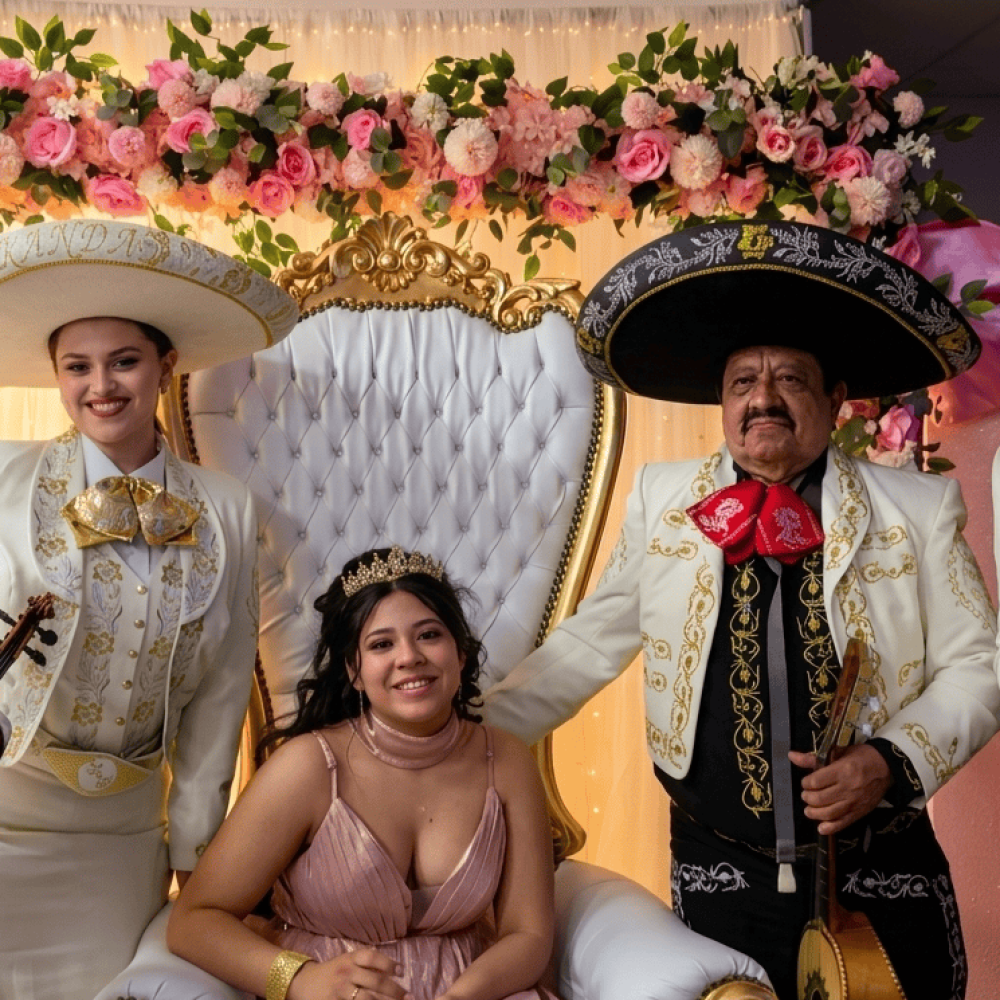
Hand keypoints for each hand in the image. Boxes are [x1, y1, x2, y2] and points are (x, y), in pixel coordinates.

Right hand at [288, 949, 408, 999]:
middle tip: (408, 996)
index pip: (372, 957)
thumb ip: (365, 961)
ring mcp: (340, 991)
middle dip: (394, 990)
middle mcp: (346, 972)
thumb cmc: (331, 972)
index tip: (401, 971)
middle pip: (375, 981)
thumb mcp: (346, 960)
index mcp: (350, 958)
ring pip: (368, 999)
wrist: (302, 984)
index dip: (389, 963)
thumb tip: (392, 967)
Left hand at [789, 744, 891, 834]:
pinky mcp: (860, 812)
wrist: (887, 767)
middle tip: (806, 795)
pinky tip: (821, 828)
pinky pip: (843, 823)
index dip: (806, 783)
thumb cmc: (861, 757)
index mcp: (842, 770)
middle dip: (808, 798)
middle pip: (820, 798)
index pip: (816, 781)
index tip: (806, 782)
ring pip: (829, 813)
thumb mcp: (838, 752)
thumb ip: (813, 758)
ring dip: (814, 813)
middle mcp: (848, 788)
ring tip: (809, 810)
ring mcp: (854, 802)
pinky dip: (831, 828)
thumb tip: (791, 756)